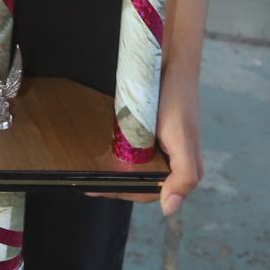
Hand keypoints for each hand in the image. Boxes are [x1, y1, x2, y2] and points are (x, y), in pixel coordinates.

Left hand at [89, 65, 202, 212]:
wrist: (170, 61)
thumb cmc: (178, 101)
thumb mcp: (183, 140)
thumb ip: (183, 176)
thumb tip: (169, 209)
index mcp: (181, 168)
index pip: (148, 191)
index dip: (122, 192)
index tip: (95, 188)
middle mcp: (169, 159)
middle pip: (138, 179)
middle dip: (114, 182)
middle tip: (86, 180)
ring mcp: (156, 144)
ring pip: (133, 165)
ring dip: (113, 168)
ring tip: (88, 167)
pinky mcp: (146, 129)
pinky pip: (130, 146)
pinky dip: (115, 150)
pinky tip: (98, 148)